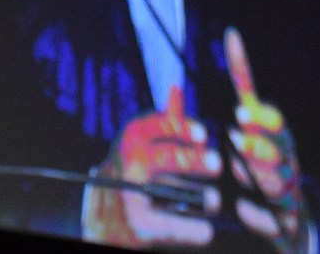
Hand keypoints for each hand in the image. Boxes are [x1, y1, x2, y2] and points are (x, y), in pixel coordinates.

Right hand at [83, 84, 222, 246]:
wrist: (103, 214)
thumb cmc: (133, 169)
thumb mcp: (142, 143)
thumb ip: (164, 121)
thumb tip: (177, 87)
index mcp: (133, 139)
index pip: (157, 126)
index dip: (181, 128)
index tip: (202, 134)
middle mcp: (128, 166)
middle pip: (165, 159)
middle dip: (193, 161)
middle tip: (216, 164)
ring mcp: (131, 197)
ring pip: (172, 196)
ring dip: (201, 198)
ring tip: (214, 200)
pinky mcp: (137, 228)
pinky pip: (172, 228)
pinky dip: (192, 231)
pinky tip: (205, 231)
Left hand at [224, 26, 310, 253]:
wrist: (289, 224)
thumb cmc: (265, 168)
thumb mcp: (252, 123)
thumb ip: (244, 89)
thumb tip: (231, 36)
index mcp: (278, 138)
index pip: (273, 120)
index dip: (260, 117)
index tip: (241, 112)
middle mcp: (288, 162)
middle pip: (279, 150)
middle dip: (258, 143)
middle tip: (235, 136)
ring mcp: (288, 192)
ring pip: (277, 182)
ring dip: (256, 174)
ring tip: (237, 168)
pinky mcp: (285, 222)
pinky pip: (271, 220)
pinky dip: (256, 215)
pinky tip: (243, 208)